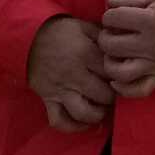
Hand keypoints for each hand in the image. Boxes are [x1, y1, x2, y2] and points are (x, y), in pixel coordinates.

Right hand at [25, 15, 112, 132]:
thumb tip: (123, 48)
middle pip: (103, 95)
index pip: (113, 72)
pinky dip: (74, 127)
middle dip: (114, 96)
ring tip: (103, 108)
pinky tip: (85, 123)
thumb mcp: (85, 27)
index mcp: (86, 53)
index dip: (123, 78)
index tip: (126, 78)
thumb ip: (105, 38)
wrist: (28, 37)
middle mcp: (74, 74)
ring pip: (83, 112)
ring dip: (97, 114)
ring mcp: (60, 89)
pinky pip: (60, 120)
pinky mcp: (48, 99)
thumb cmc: (61, 31)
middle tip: (116, 93)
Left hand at [99, 0, 154, 97]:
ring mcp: (154, 63)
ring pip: (119, 72)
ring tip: (113, 54)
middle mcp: (150, 44)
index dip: (109, 15)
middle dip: (105, 37)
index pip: (113, 19)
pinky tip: (117, 79)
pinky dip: (123, 89)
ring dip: (109, 63)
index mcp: (150, 20)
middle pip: (110, 45)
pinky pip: (138, 90)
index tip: (116, 15)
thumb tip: (108, 3)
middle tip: (113, 33)